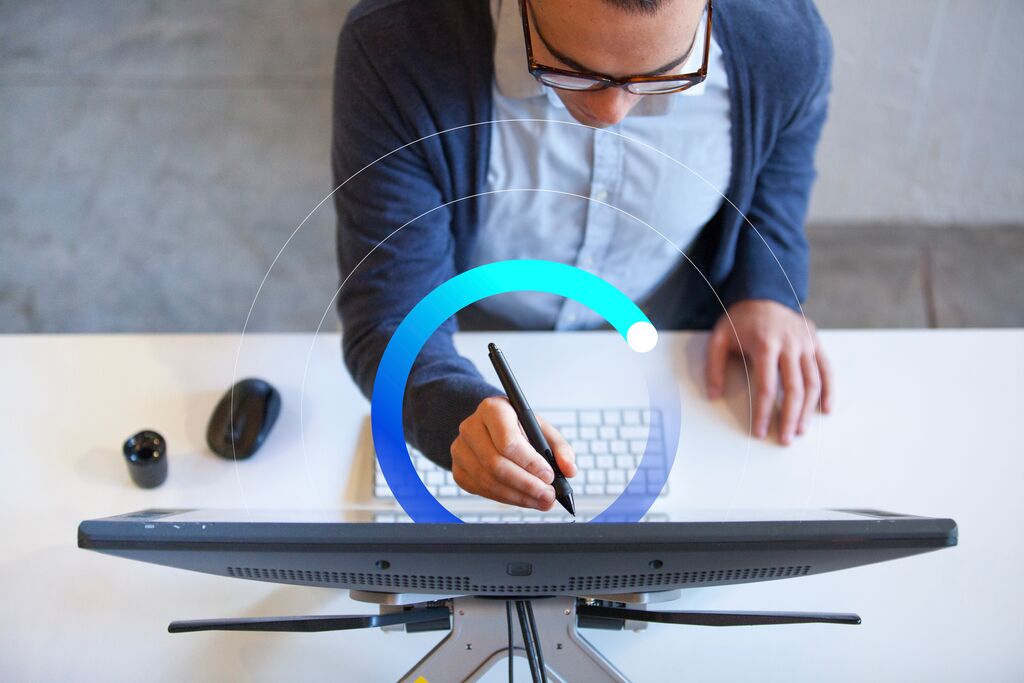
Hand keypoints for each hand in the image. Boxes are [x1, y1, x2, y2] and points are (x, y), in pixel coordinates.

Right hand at [450, 396, 576, 509]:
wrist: (490, 428)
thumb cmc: (517, 426)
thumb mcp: (541, 428)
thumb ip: (559, 447)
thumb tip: (569, 470)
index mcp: (493, 409)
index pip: (507, 440)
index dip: (529, 462)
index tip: (548, 475)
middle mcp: (471, 427)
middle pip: (496, 464)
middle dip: (526, 485)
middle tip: (548, 495)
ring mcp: (460, 450)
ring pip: (489, 481)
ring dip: (519, 496)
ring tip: (541, 500)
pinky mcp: (458, 470)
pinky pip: (482, 491)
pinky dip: (506, 499)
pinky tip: (523, 499)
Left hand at [705, 299, 832, 444]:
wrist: (765, 291)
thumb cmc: (741, 318)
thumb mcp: (719, 337)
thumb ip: (714, 366)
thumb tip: (713, 395)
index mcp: (765, 344)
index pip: (766, 387)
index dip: (763, 412)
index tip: (759, 431)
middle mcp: (790, 345)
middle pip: (794, 389)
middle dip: (789, 417)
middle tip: (785, 439)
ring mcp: (806, 344)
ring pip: (813, 382)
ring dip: (808, 410)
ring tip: (800, 430)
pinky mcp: (816, 342)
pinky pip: (827, 369)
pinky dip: (829, 390)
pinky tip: (825, 410)